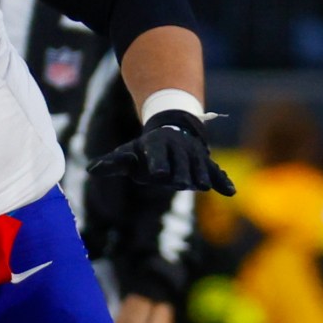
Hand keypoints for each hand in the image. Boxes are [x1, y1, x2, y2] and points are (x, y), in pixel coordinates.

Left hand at [93, 111, 235, 195]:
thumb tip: (91, 169)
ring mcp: (193, 154)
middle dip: (180, 171)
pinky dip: (222, 180)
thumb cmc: (145, 150)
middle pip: (179, 161)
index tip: (157, 174)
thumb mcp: (128, 154)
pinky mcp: (206, 162)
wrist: (172, 130)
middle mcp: (177, 148)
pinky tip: (231, 192)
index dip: (156, 162)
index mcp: (156, 145)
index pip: (156, 154)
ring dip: (202, 175)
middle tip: (182, 183)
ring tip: (203, 186)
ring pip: (198, 165)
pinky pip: (215, 171)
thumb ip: (113, 163)